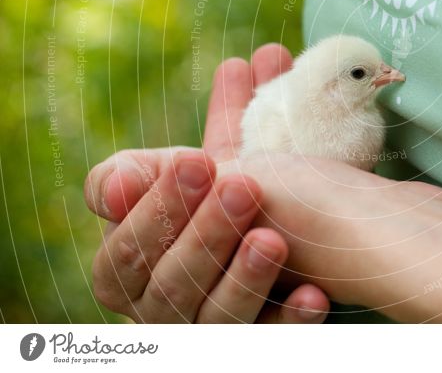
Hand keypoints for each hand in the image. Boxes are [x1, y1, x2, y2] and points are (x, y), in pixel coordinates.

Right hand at [85, 44, 329, 322]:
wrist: (279, 223)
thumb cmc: (212, 196)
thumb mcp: (184, 175)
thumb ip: (158, 158)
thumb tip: (164, 107)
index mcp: (124, 269)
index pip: (123, 251)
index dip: (157, 207)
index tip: (197, 160)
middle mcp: (157, 308)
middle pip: (169, 284)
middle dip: (205, 232)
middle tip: (243, 186)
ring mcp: (206, 328)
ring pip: (215, 317)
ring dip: (244, 277)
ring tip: (272, 239)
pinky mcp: (254, 341)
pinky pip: (268, 338)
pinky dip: (289, 318)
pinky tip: (313, 293)